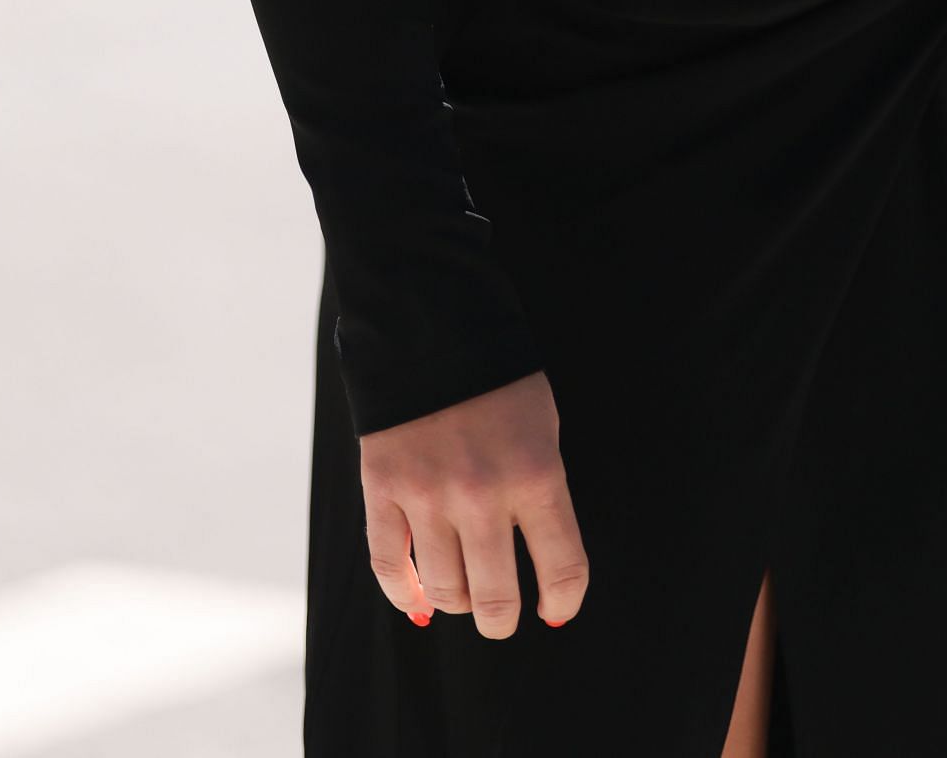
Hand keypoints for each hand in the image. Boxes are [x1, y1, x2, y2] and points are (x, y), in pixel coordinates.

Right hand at [360, 369, 589, 636]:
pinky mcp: (383, 490)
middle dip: (502, 619)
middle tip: (502, 615)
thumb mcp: (544, 430)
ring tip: (464, 593)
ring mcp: (428, 495)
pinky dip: (405, 595)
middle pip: (495, 598)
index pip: (562, 569)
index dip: (563, 601)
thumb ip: (544, 498)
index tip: (556, 609)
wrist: (433, 327)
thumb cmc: (501, 384)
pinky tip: (419, 601)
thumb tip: (544, 574)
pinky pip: (388, 567)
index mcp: (535, 474)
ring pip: (444, 591)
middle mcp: (482, 493)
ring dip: (457, 603)